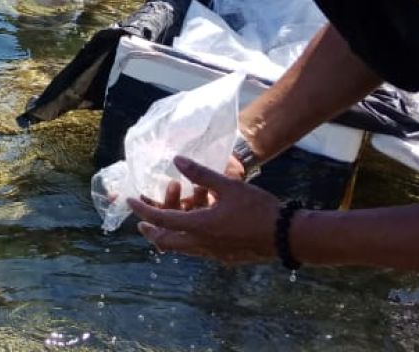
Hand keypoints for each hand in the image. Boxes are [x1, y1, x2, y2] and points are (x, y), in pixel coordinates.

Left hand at [127, 157, 280, 263]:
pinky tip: (197, 225)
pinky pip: (199, 249)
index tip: (129, 201)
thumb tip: (177, 160)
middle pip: (166, 241)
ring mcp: (215, 254)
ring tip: (168, 218)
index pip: (161, 219)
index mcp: (199, 226)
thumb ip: (201, 174)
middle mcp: (203, 244)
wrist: (288, 236)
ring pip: (183, 247)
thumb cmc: (258, 208)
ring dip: (171, 233)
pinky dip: (190, 238)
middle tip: (142, 220)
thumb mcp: (228, 186)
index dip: (143, 209)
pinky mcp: (226, 258)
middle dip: (151, 229)